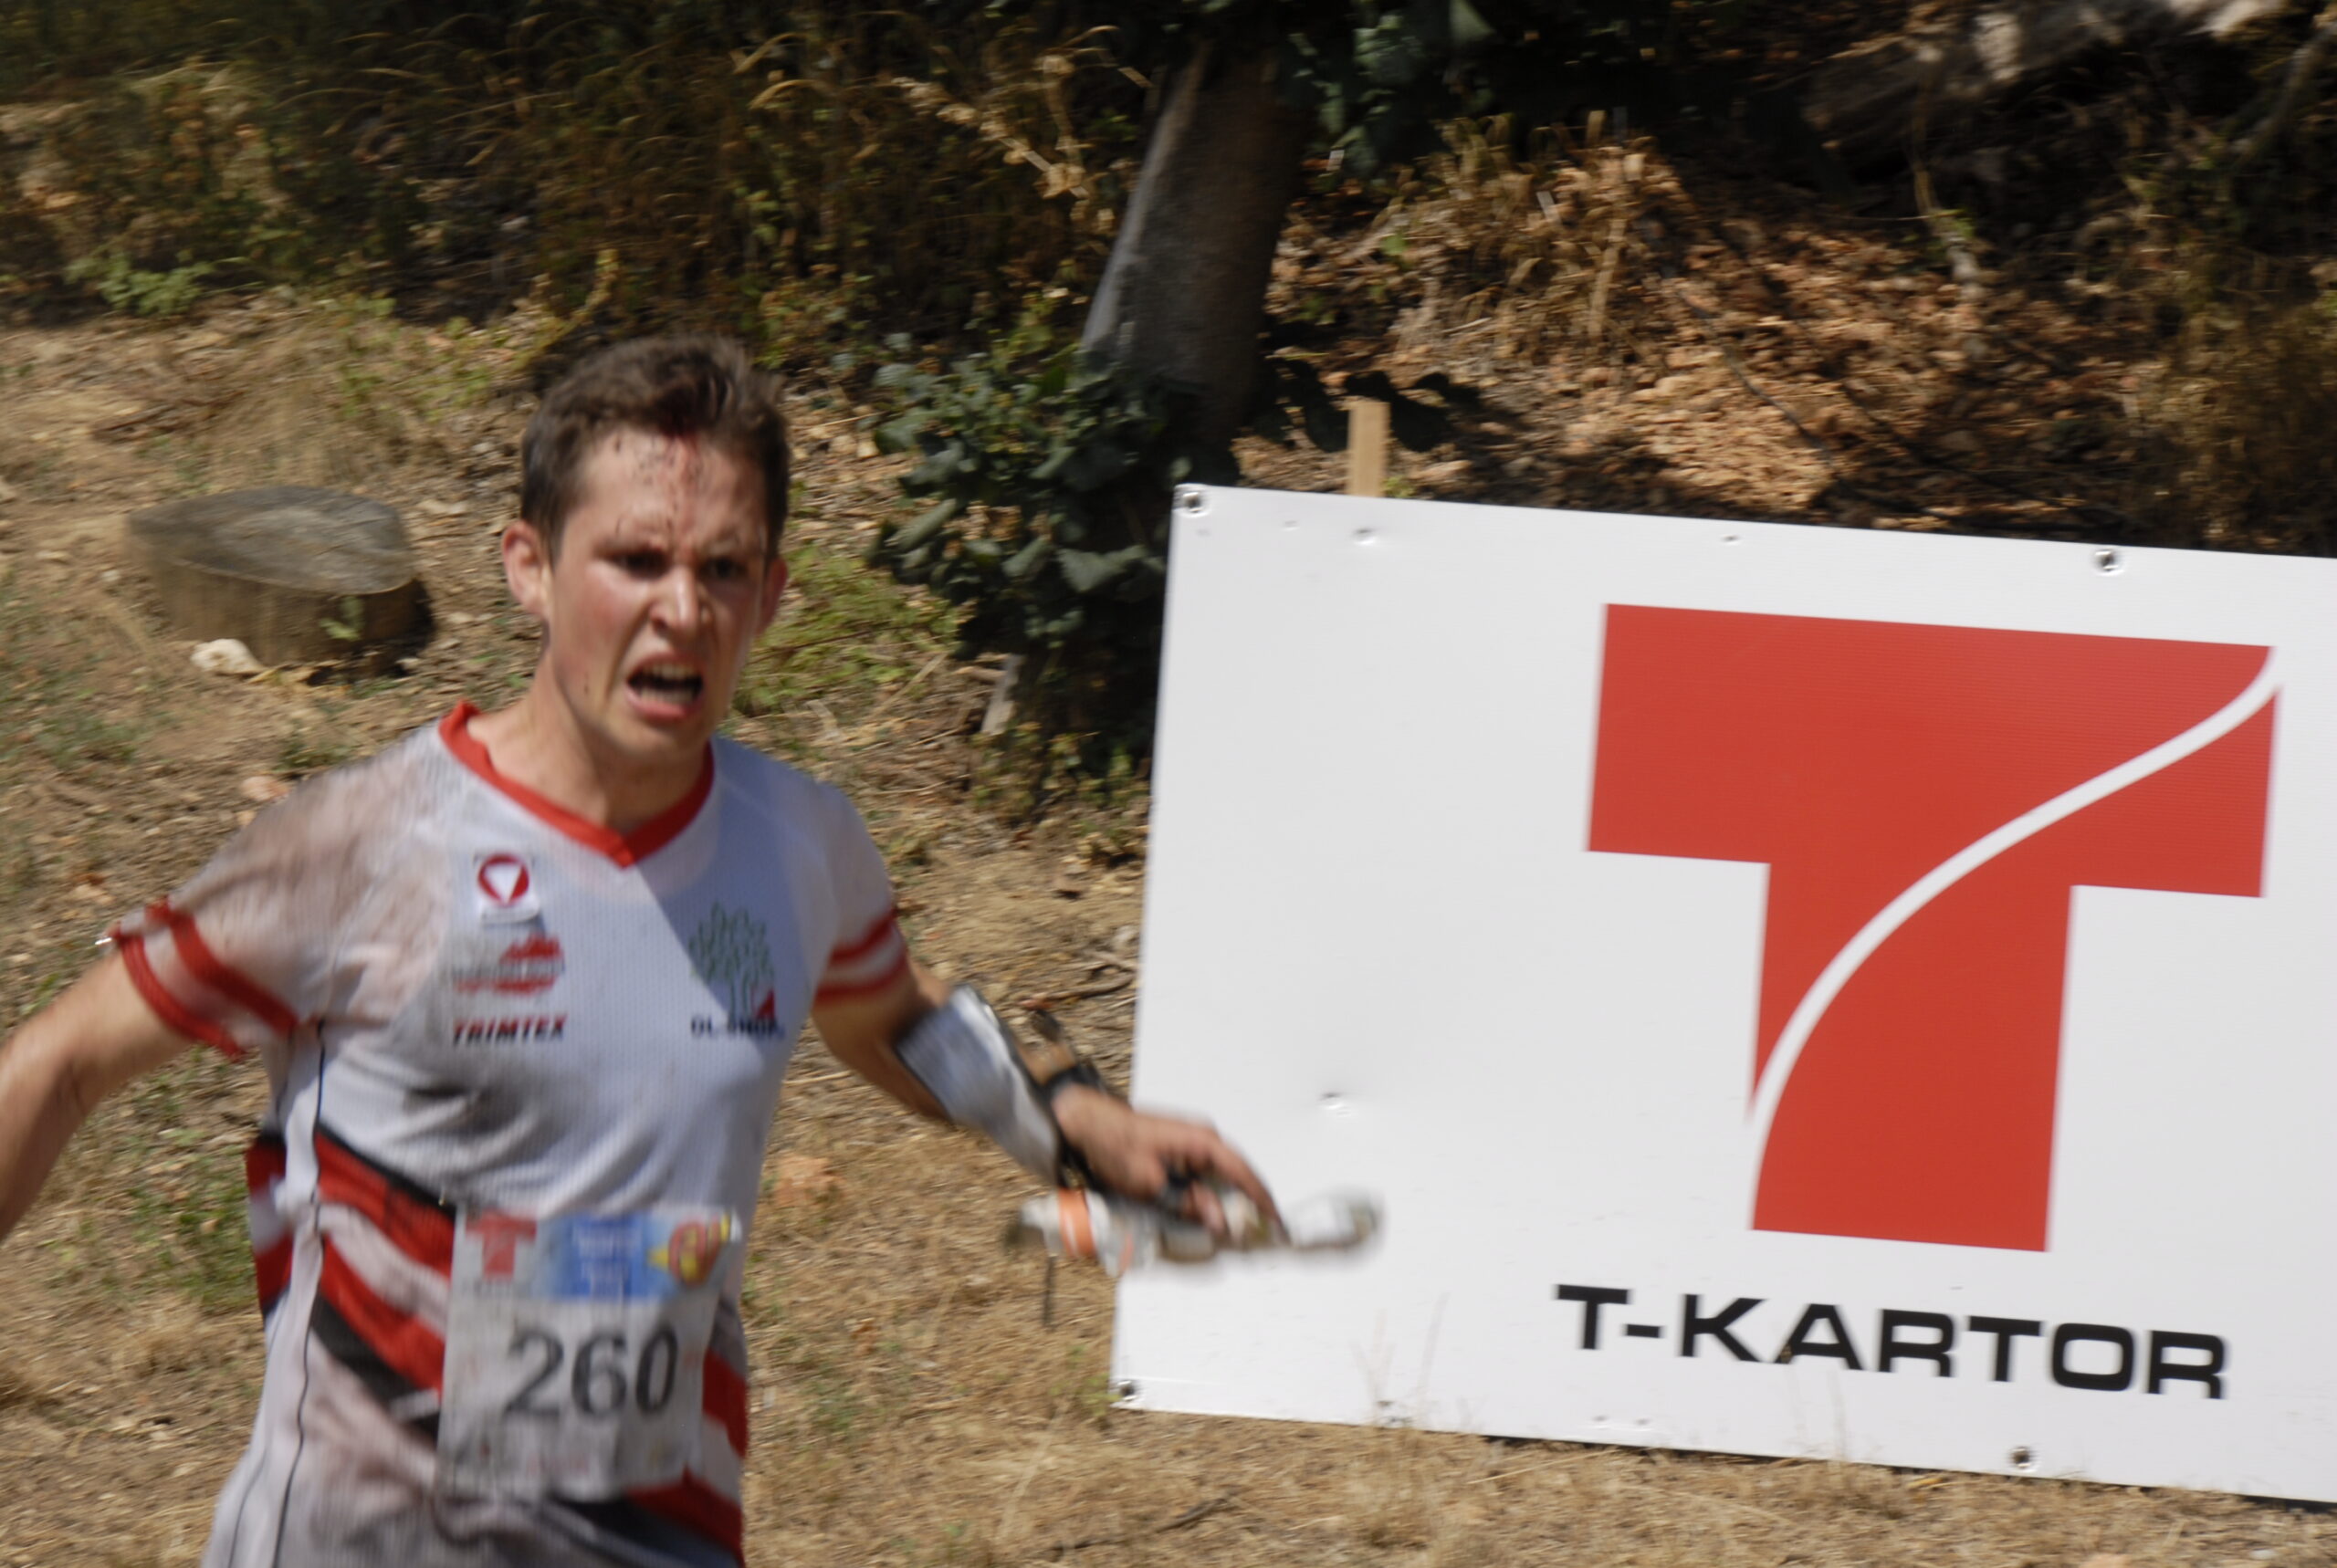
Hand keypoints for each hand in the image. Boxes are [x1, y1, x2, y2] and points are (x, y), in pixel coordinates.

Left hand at [1049, 1086, 1277, 1236]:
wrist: (1086, 1122)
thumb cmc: (1114, 1142)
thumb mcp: (1150, 1181)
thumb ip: (1188, 1202)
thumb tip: (1218, 1219)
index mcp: (1201, 1140)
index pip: (1242, 1172)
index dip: (1261, 1198)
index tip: (1275, 1220)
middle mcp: (1202, 1139)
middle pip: (1235, 1175)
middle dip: (1247, 1203)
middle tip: (1258, 1231)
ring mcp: (1191, 1144)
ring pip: (1219, 1178)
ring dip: (1226, 1201)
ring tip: (1235, 1227)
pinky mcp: (1179, 1151)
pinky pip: (1204, 1175)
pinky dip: (1209, 1194)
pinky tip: (1207, 1211)